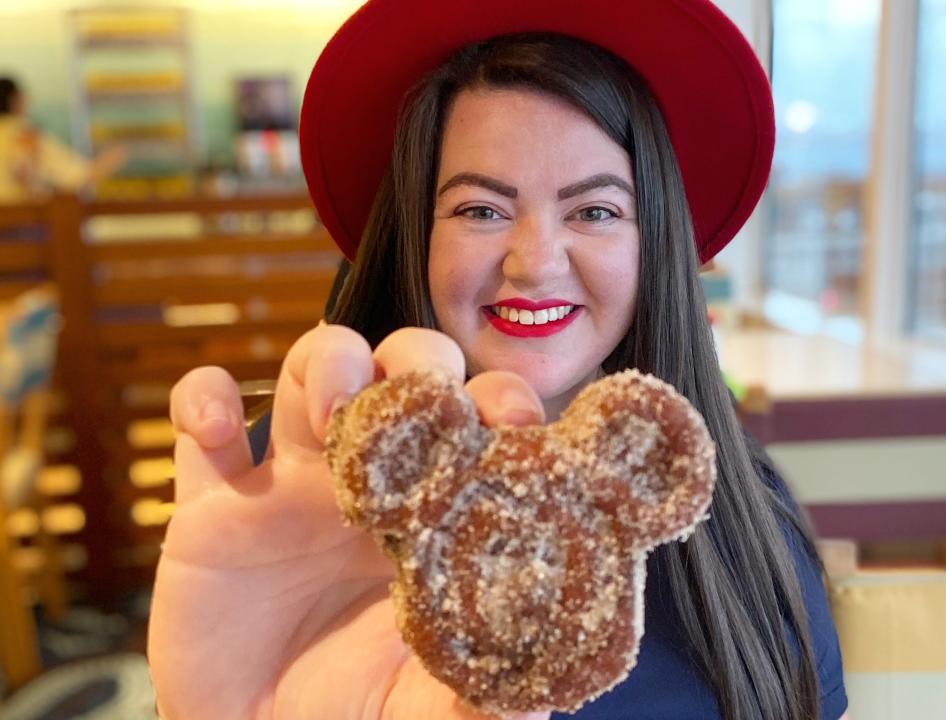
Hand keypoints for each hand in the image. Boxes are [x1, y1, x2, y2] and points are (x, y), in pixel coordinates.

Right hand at [148, 324, 549, 719]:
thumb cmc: (348, 710)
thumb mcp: (418, 708)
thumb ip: (472, 701)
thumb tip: (531, 709)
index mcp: (428, 508)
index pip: (477, 423)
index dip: (499, 402)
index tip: (514, 421)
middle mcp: (367, 475)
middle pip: (402, 370)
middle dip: (416, 365)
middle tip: (416, 403)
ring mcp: (288, 479)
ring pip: (310, 370)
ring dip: (327, 363)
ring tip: (330, 413)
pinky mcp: (213, 502)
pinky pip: (199, 419)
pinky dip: (203, 399)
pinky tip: (220, 431)